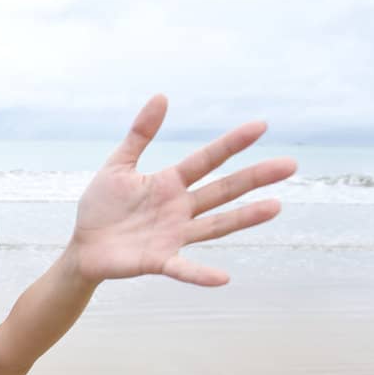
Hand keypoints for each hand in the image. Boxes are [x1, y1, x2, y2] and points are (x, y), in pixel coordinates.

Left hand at [69, 95, 296, 285]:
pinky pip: (183, 268)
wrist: (83, 247)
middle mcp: (179, 209)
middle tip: (290, 164)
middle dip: (255, 177)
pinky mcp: (158, 261)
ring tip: (275, 207)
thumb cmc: (101, 208)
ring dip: (245, 217)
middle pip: (223, 190)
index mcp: (170, 184)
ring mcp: (172, 236)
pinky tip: (224, 278)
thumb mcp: (118, 165)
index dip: (232, 143)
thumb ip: (139, 134)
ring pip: (216, 225)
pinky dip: (201, 274)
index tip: (261, 126)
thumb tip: (162, 97)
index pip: (208, 159)